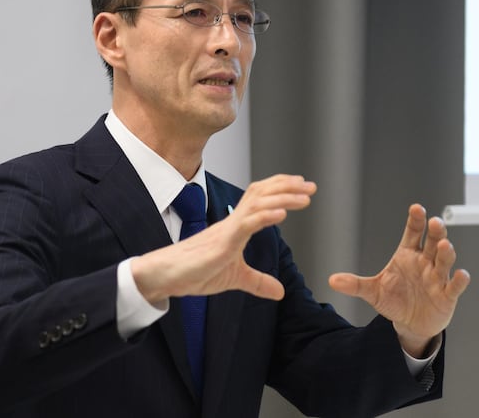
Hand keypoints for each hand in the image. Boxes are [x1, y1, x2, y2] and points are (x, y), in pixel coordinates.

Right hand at [132, 174, 316, 303]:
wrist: (166, 276)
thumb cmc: (193, 271)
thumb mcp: (234, 278)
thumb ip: (257, 282)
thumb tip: (280, 291)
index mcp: (236, 226)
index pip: (261, 198)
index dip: (281, 190)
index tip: (302, 188)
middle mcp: (233, 222)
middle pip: (262, 193)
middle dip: (288, 187)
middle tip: (311, 186)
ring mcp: (228, 230)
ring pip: (258, 204)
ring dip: (283, 198)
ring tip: (304, 197)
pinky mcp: (222, 242)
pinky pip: (246, 224)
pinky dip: (265, 217)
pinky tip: (281, 215)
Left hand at [328, 204, 469, 356]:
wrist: (410, 323)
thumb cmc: (395, 300)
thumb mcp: (372, 291)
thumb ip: (355, 284)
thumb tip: (332, 280)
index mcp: (407, 254)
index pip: (413, 232)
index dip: (416, 220)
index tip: (416, 208)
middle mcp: (424, 262)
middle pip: (432, 242)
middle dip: (435, 231)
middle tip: (434, 222)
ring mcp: (437, 277)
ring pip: (444, 261)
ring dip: (446, 252)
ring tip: (444, 245)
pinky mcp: (447, 295)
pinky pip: (455, 286)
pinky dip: (459, 280)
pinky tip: (461, 274)